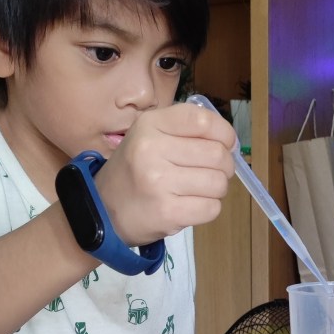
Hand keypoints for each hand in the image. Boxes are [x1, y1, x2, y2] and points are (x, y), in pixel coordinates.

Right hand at [94, 101, 235, 244]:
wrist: (102, 210)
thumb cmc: (134, 170)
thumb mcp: (149, 136)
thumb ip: (186, 129)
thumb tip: (230, 141)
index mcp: (150, 125)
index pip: (203, 121)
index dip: (225, 133)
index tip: (226, 144)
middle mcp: (152, 150)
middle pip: (217, 154)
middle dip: (224, 166)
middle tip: (212, 172)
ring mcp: (159, 183)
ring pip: (218, 183)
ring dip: (216, 189)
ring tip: (198, 190)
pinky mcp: (167, 212)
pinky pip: (211, 208)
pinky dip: (208, 208)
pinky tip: (191, 206)